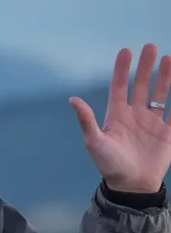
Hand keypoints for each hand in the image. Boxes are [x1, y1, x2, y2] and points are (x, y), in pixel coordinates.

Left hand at [70, 43, 170, 193]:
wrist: (131, 185)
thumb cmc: (109, 164)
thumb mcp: (94, 141)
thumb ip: (86, 120)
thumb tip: (72, 99)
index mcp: (116, 115)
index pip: (120, 87)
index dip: (122, 70)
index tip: (126, 51)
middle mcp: (134, 115)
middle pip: (141, 85)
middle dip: (145, 66)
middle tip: (150, 46)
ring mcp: (152, 123)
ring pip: (160, 94)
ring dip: (165, 77)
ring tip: (168, 58)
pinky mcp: (167, 133)